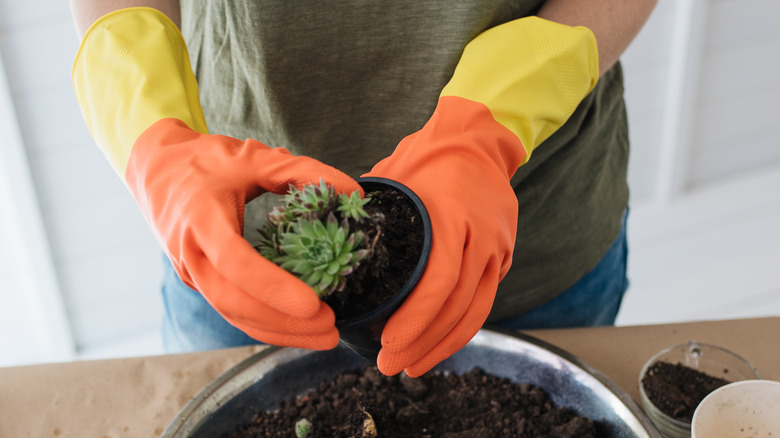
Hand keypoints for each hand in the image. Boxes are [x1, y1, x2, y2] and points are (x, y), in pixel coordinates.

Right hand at [71, 7, 360, 348]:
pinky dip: (264, 322)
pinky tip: (296, 327)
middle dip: (283, 322)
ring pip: (231, 313)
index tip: (313, 304)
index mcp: (200, 218)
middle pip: (232, 302)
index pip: (234, 262)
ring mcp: (190, 272)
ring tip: (323, 334)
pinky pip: (230, 308)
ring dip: (277, 330)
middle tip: (330, 326)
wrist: (155, 167)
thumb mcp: (254, 156)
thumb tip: (354, 192)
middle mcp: (190, 253)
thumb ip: (303, 171)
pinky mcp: (198, 281)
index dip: (272, 287)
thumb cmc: (205, 160)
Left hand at [365, 17, 598, 375]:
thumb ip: (372, 219)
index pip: (440, 280)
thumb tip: (334, 256)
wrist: (478, 141)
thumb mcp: (396, 180)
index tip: (387, 344)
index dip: (415, 319)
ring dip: (442, 345)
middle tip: (390, 366)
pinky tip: (436, 347)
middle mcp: (484, 237)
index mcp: (455, 216)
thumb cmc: (427, 159)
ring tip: (411, 367)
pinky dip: (460, 330)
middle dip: (424, 342)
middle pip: (459, 305)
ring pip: (476, 311)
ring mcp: (499, 249)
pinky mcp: (503, 258)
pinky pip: (484, 303)